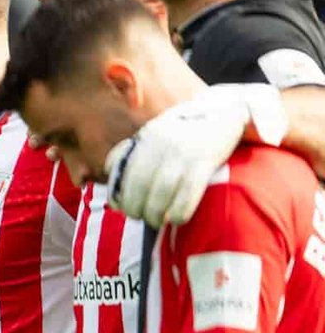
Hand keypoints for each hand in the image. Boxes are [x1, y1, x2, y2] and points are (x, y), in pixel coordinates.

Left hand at [107, 84, 272, 226]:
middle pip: (141, 183)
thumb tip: (107, 170)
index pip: (124, 170)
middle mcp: (162, 143)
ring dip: (156, 213)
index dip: (119, 193)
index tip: (119, 208)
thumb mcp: (154, 131)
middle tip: (140, 218)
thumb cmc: (184, 128)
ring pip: (162, 190)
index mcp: (147, 137)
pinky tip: (177, 220)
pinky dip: (180, 209)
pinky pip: (189, 191)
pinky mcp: (206, 160)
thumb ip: (131, 150)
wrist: (225, 110)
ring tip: (156, 222)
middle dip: (136, 207)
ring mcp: (184, 151)